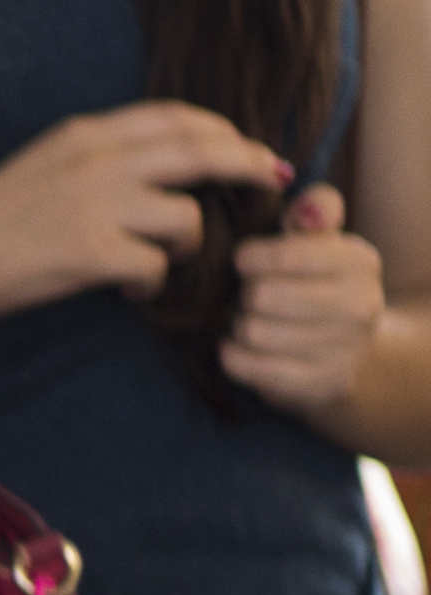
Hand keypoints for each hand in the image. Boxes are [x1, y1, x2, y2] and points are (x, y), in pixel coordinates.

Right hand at [0, 103, 290, 318]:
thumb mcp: (43, 165)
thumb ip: (96, 159)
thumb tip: (153, 167)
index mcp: (85, 136)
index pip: (175, 118)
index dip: (222, 130)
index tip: (245, 146)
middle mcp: (97, 162)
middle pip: (201, 151)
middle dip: (246, 163)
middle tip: (271, 178)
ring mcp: (95, 206)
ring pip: (187, 215)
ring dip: (190, 242)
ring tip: (166, 259)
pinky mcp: (88, 252)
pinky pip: (155, 264)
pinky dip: (153, 280)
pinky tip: (131, 288)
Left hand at [223, 184, 383, 416]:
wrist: (344, 352)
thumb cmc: (314, 283)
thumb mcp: (317, 241)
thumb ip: (314, 211)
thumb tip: (307, 209)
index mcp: (360, 262)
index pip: (287, 254)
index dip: (250, 257)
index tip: (244, 261)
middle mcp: (362, 305)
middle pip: (263, 295)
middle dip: (243, 295)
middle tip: (247, 297)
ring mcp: (347, 350)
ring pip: (254, 332)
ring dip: (237, 327)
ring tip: (246, 322)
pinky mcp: (323, 385)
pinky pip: (252, 368)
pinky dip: (233, 357)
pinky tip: (238, 348)